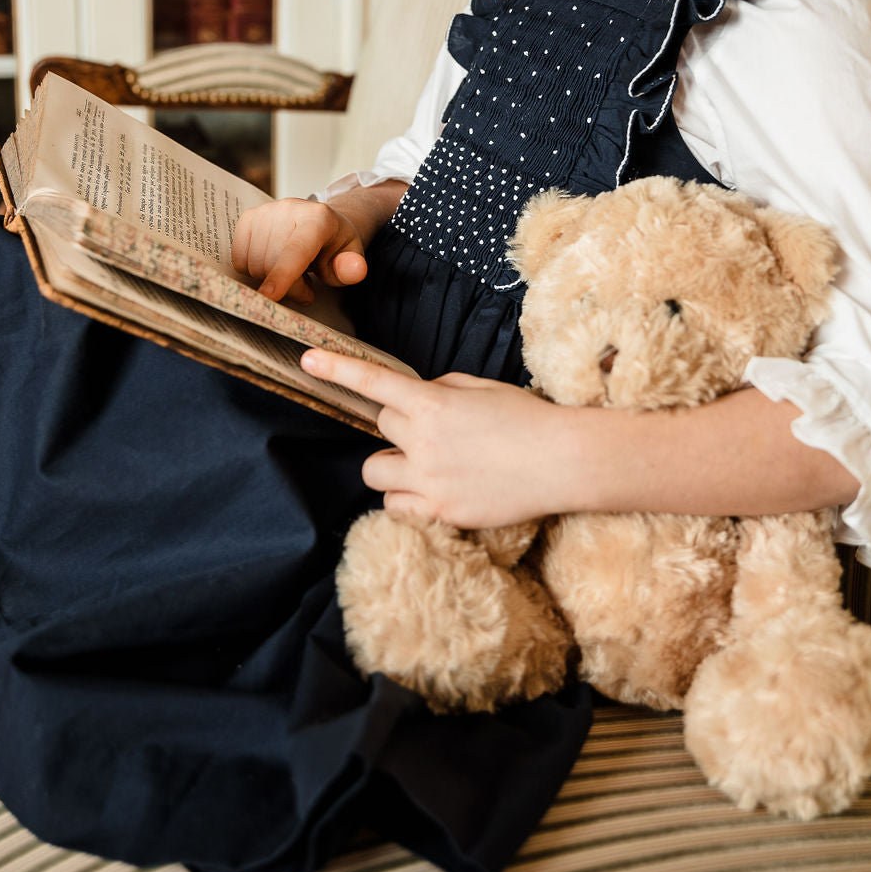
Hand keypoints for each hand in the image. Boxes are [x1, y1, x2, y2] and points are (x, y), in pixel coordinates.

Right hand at [232, 199, 366, 303]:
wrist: (320, 221)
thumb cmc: (334, 245)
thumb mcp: (350, 257)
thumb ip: (351, 268)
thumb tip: (355, 271)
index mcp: (318, 218)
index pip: (297, 251)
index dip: (283, 275)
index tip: (268, 296)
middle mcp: (288, 208)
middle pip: (273, 265)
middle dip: (289, 287)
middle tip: (307, 286)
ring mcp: (265, 211)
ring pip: (254, 264)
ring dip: (272, 279)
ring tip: (293, 270)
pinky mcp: (248, 218)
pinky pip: (240, 260)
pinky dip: (254, 270)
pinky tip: (274, 262)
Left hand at [301, 348, 573, 527]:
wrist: (563, 461)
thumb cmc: (528, 418)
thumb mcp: (482, 388)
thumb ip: (442, 389)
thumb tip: (419, 398)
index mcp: (433, 403)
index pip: (372, 382)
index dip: (336, 368)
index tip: (307, 359)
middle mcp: (423, 441)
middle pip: (379, 427)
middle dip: (399, 427)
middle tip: (434, 431)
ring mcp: (429, 480)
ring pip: (376, 471)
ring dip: (393, 466)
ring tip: (428, 465)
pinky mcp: (440, 512)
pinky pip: (395, 507)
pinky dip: (406, 500)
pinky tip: (434, 492)